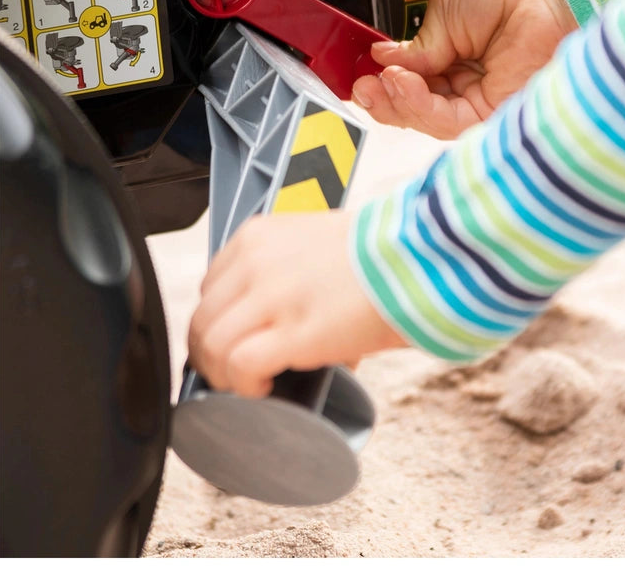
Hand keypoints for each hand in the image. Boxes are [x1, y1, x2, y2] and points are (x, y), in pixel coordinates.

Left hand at [187, 211, 403, 397]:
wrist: (421, 256)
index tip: (237, 339)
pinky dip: (244, 385)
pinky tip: (264, 390)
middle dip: (212, 352)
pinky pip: (240, 366)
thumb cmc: (386, 251)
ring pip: (211, 344)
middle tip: (234, 374)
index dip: (221, 319)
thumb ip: (295, 269)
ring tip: (248, 386)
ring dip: (223, 374)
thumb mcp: (323, 242)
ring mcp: (271, 295)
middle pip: (203, 318)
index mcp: (260, 235)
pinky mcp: (293, 331)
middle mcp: (256, 261)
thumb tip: (293, 317)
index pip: (211, 286)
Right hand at [352, 0, 576, 138]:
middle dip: (383, 98)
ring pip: (425, 119)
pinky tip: (405, 83)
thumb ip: (418, 45)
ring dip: (398, 101)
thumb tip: (383, 59)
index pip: (408, 82)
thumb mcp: (445, 11)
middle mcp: (462, 84)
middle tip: (362, 85)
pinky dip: (421, 106)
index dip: (381, 82)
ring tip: (386, 78)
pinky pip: (448, 122)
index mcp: (449, 59)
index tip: (358, 75)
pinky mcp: (493, 114)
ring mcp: (478, 101)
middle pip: (412, 107)